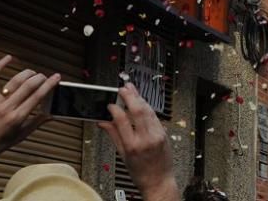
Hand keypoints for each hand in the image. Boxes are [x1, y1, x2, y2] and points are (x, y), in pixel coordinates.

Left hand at [0, 55, 59, 182]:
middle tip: (45, 77)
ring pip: (15, 80)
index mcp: (17, 118)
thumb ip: (36, 123)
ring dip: (27, 73)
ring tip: (33, 73)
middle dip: (40, 78)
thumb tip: (52, 113)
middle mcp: (6, 108)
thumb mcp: (20, 136)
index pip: (38, 96)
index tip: (57, 77)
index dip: (50, 85)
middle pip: (28, 85)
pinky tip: (9, 58)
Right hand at [99, 84, 176, 200]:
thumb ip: (114, 136)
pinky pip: (154, 116)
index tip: (110, 104)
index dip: (115, 109)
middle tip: (123, 88)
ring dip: (139, 98)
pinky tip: (141, 102)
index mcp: (133, 146)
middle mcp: (146, 138)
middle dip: (130, 96)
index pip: (122, 121)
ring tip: (131, 90)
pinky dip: (147, 107)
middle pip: (138, 111)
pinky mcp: (164, 133)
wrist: (159, 181)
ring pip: (148, 110)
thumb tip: (103, 122)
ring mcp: (157, 135)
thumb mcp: (123, 156)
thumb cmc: (140, 172)